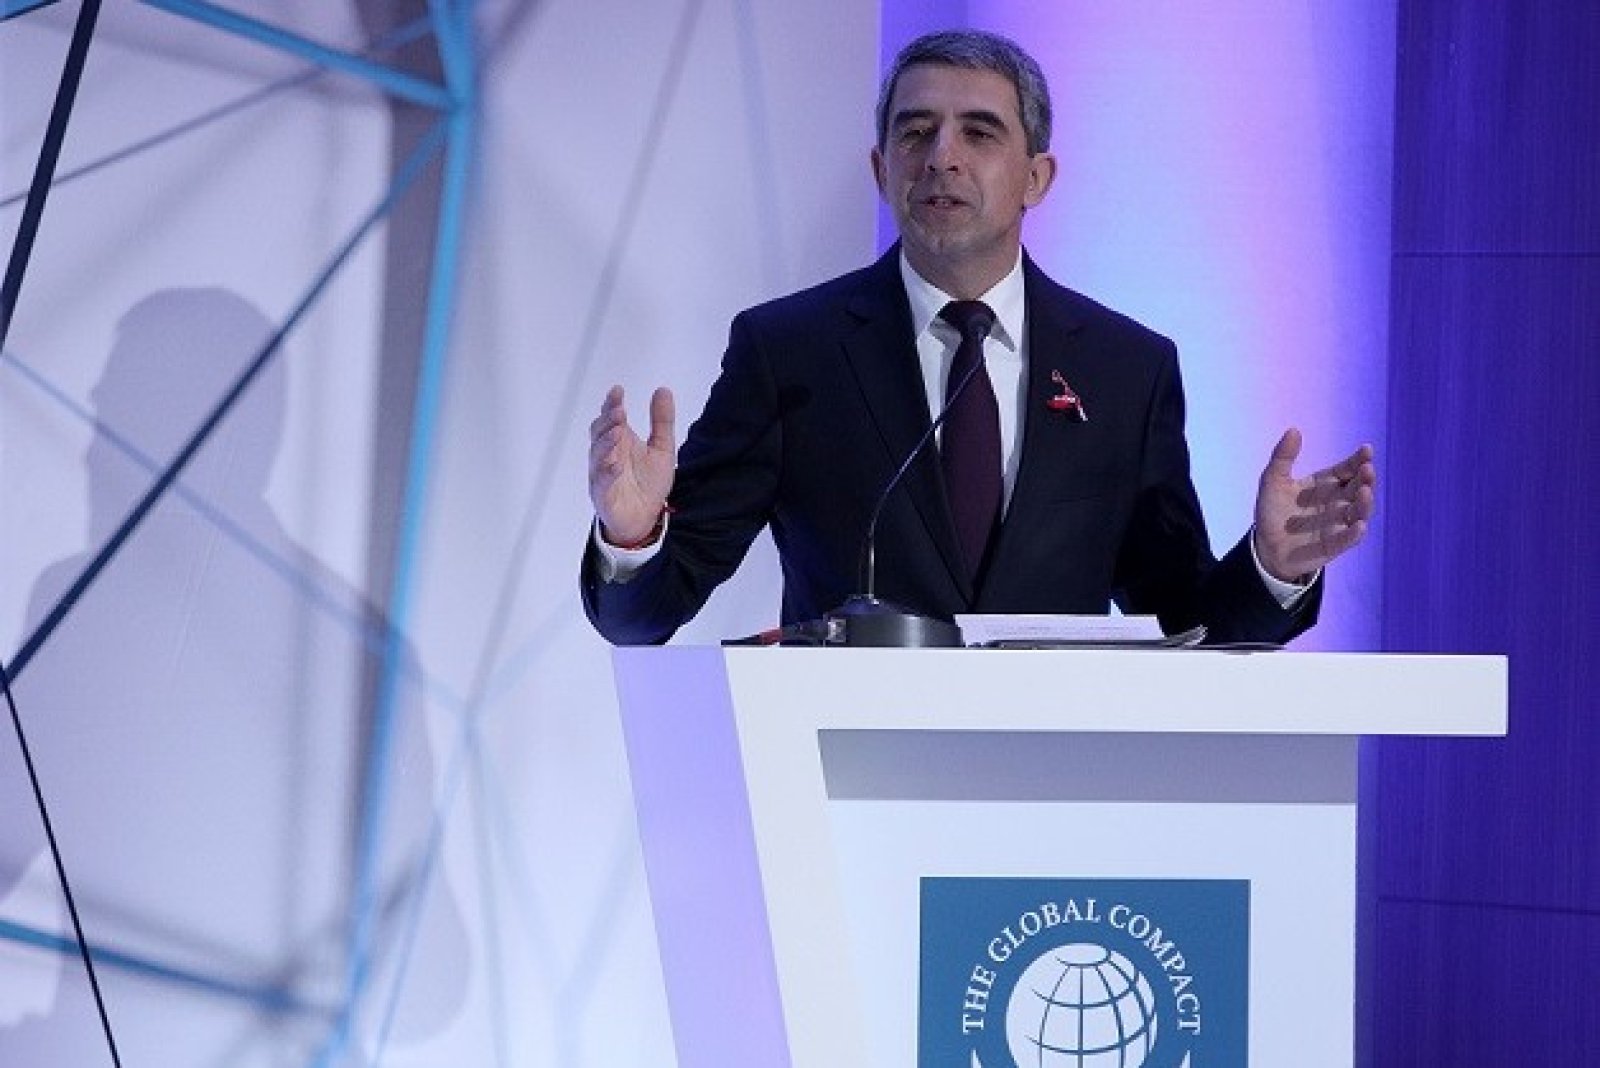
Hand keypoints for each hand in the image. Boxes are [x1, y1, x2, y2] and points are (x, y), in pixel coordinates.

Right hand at [588, 385, 676, 545]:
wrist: (645, 518)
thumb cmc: (648, 482)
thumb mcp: (662, 448)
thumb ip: (662, 420)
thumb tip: (663, 389)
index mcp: (620, 441)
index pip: (611, 417)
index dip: (611, 403)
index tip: (618, 391)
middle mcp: (607, 454)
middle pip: (600, 432)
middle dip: (608, 420)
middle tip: (619, 411)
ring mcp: (602, 473)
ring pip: (598, 454)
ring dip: (606, 442)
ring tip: (618, 432)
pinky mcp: (603, 494)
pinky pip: (602, 482)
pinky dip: (607, 472)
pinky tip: (616, 465)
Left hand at [1253, 428, 1375, 582]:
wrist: (1265, 547)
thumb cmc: (1272, 512)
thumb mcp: (1272, 481)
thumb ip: (1282, 457)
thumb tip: (1294, 429)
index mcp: (1326, 484)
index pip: (1348, 469)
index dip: (1359, 460)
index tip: (1366, 450)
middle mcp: (1337, 502)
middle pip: (1358, 488)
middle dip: (1366, 478)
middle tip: (1367, 470)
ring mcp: (1338, 524)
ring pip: (1359, 512)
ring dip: (1365, 503)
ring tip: (1364, 492)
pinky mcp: (1334, 545)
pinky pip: (1348, 539)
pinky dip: (1354, 533)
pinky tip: (1359, 526)